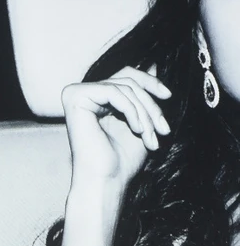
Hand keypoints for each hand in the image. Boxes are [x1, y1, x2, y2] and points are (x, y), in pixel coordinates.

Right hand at [62, 67, 170, 196]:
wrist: (107, 183)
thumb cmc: (122, 161)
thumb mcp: (141, 121)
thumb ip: (143, 94)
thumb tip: (153, 62)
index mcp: (97, 99)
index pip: (127, 76)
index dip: (150, 83)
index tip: (168, 97)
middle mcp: (85, 94)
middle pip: (128, 78)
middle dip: (149, 102)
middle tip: (162, 128)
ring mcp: (78, 95)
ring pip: (124, 86)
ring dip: (144, 112)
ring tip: (150, 137)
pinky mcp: (75, 98)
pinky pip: (114, 92)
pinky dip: (131, 110)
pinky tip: (136, 130)